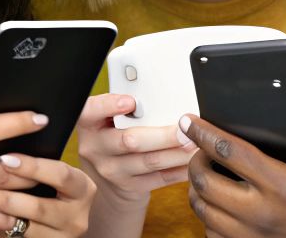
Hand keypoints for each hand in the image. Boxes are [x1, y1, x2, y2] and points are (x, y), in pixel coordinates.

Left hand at [0, 152, 96, 236]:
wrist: (58, 218)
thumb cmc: (48, 184)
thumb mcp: (53, 172)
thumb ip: (37, 161)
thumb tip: (4, 130)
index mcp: (82, 188)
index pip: (60, 175)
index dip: (33, 167)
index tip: (4, 159)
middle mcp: (77, 216)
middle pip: (41, 208)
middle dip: (9, 198)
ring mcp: (63, 236)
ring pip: (29, 228)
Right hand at [73, 92, 194, 203]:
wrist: (107, 176)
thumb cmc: (114, 134)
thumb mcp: (109, 118)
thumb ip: (128, 108)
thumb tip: (162, 97)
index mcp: (89, 123)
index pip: (91, 110)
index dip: (108, 105)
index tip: (130, 101)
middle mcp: (95, 148)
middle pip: (130, 140)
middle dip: (162, 135)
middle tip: (186, 128)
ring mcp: (111, 171)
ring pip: (149, 161)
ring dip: (177, 153)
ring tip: (196, 144)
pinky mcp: (130, 187)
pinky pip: (160, 179)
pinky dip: (179, 169)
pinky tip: (192, 161)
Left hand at [179, 74, 285, 237]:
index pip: (228, 152)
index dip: (201, 132)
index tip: (188, 119)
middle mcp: (269, 215)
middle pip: (206, 184)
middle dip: (194, 161)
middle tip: (196, 147)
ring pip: (207, 214)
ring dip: (198, 192)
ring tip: (204, 173)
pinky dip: (210, 221)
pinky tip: (219, 206)